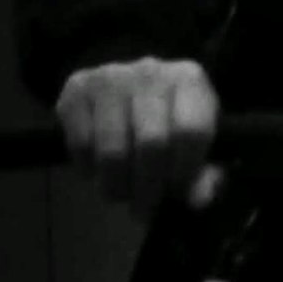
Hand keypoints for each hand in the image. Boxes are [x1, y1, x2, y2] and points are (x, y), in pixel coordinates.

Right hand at [52, 57, 223, 217]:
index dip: (184, 171)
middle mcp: (149, 71)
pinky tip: (99, 174)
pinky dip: (89, 169)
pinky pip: (81, 142)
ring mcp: (108, 76)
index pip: (191, 132)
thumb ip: (206, 174)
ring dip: (117, 184)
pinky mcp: (76, 87)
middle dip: (149, 186)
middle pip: (151, 143)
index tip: (178, 193)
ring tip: (122, 196)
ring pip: (113, 147)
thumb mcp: (202, 145)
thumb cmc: (174, 122)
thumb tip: (197, 201)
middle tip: (144, 210)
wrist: (129, 89)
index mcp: (190, 80)